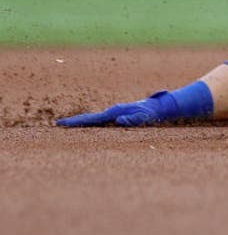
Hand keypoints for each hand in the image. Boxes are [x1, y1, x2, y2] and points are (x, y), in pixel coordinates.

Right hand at [57, 91, 179, 126]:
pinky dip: (92, 124)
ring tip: (68, 126)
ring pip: (95, 120)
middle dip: (75, 122)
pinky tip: (86, 128)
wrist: (160, 106)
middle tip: (58, 125)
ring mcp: (115, 114)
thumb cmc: (153, 113)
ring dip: (82, 123)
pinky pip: (102, 122)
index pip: (92, 118)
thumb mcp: (144, 117)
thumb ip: (133, 120)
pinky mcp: (119, 117)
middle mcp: (113, 112)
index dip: (77, 122)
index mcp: (115, 112)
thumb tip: (119, 121)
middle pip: (90, 118)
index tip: (62, 123)